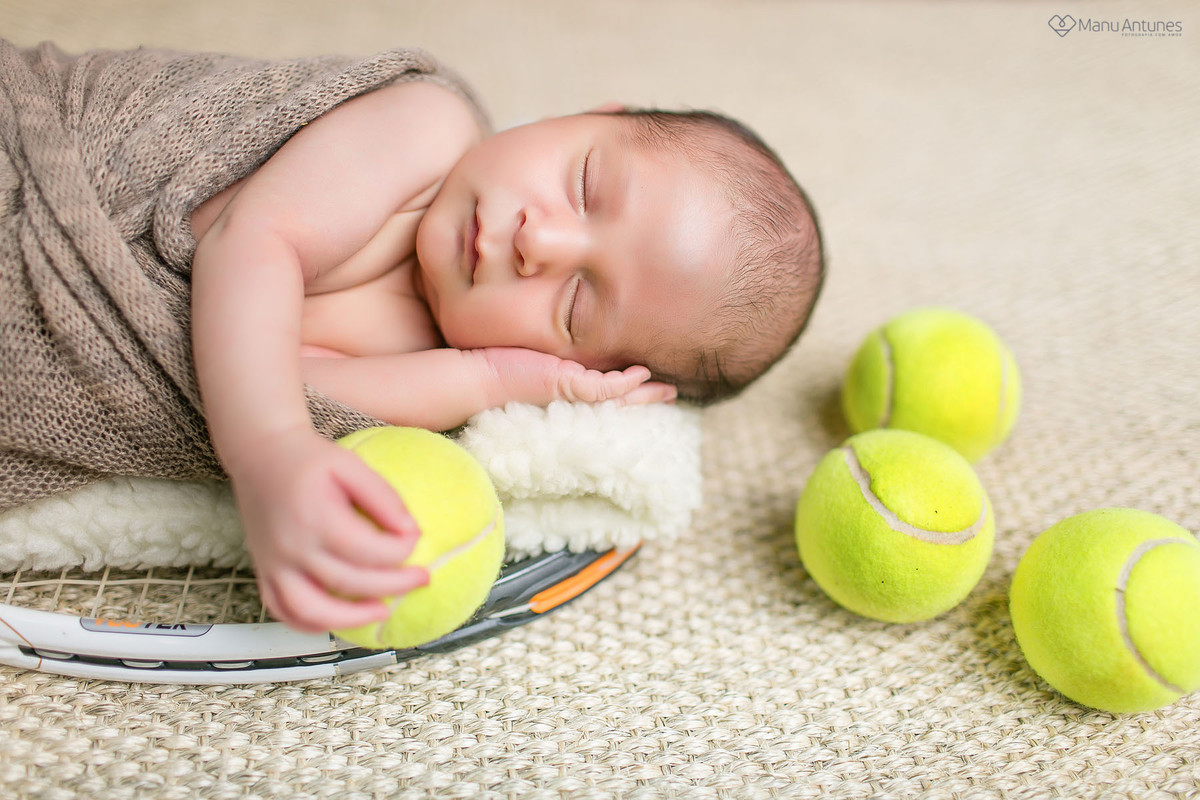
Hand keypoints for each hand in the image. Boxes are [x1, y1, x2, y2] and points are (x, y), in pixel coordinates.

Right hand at [227, 428, 428, 631]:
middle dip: (394, 585)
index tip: (416, 541)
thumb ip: (382, 496)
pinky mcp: (264, 572)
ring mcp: (274, 565)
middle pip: (349, 583)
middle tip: (421, 579)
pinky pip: (282, 611)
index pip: (366, 550)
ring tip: (382, 612)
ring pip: (311, 611)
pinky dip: (309, 624)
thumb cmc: (307, 459)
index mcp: (315, 518)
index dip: (400, 551)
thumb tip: (411, 530)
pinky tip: (338, 619)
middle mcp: (292, 547)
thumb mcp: (350, 464)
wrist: (260, 455)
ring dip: (352, 619)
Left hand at [477, 347, 676, 406]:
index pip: (604, 389)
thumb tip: (559, 336)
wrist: (474, 374)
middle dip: (646, 396)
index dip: (628, 387)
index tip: (649, 378)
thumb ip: (551, 352)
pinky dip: (623, 384)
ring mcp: (569, 394)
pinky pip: (601, 389)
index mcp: (565, 387)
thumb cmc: (496, 362)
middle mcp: (570, 395)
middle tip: (673, 392)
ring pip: (615, 397)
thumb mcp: (534, 353)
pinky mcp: (563, 386)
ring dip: (643, 394)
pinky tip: (642, 375)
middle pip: (616, 398)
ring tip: (669, 390)